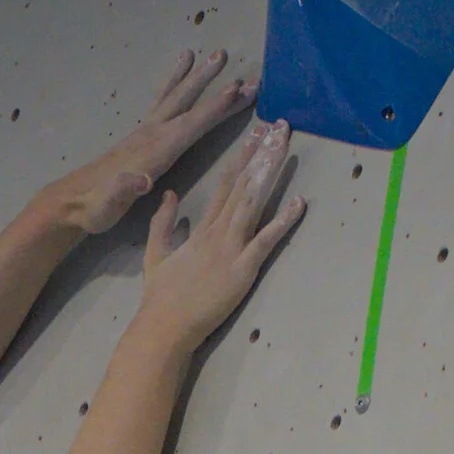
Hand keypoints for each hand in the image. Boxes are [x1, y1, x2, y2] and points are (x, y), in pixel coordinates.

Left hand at [47, 49, 259, 235]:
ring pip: (175, 97)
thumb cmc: (94, 209)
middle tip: (225, 55)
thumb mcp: (107, 205)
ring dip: (195, 76)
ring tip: (214, 54)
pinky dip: (175, 82)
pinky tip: (182, 68)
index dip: (214, 109)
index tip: (237, 89)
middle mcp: (149, 135)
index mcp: (151, 152)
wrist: (72, 203)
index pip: (188, 126)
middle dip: (208, 82)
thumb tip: (143, 180)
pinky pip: (162, 101)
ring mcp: (144, 132)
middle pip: (184, 103)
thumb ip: (123, 190)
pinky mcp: (140, 135)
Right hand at [135, 119, 305, 353]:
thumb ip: (162, 223)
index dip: (241, 158)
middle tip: (278, 127)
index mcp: (201, 230)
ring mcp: (230, 249)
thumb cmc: (160, 297)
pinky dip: (283, 221)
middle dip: (261, 154)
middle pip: (242, 186)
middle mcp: (217, 232)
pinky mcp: (242, 269)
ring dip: (270, 172)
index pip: (224, 186)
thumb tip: (170, 195)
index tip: (254, 136)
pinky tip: (298, 201)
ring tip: (285, 146)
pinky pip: (266, 240)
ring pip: (253, 203)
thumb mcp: (155, 255)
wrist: (163, 326)